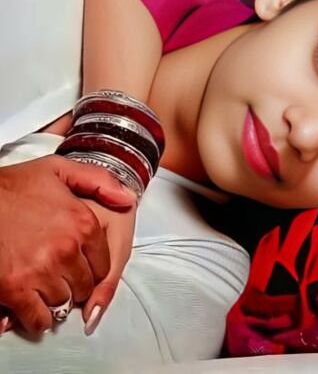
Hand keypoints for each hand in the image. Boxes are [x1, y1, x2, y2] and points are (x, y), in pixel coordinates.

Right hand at [0, 155, 134, 333]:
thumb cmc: (16, 186)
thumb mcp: (59, 170)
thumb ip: (99, 181)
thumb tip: (129, 199)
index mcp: (83, 223)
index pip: (103, 265)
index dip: (91, 267)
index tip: (79, 264)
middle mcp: (67, 250)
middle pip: (85, 287)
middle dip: (75, 284)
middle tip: (60, 276)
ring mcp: (42, 272)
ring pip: (63, 304)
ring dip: (56, 299)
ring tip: (45, 287)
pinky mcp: (16, 289)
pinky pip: (38, 319)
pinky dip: (38, 318)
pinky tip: (32, 306)